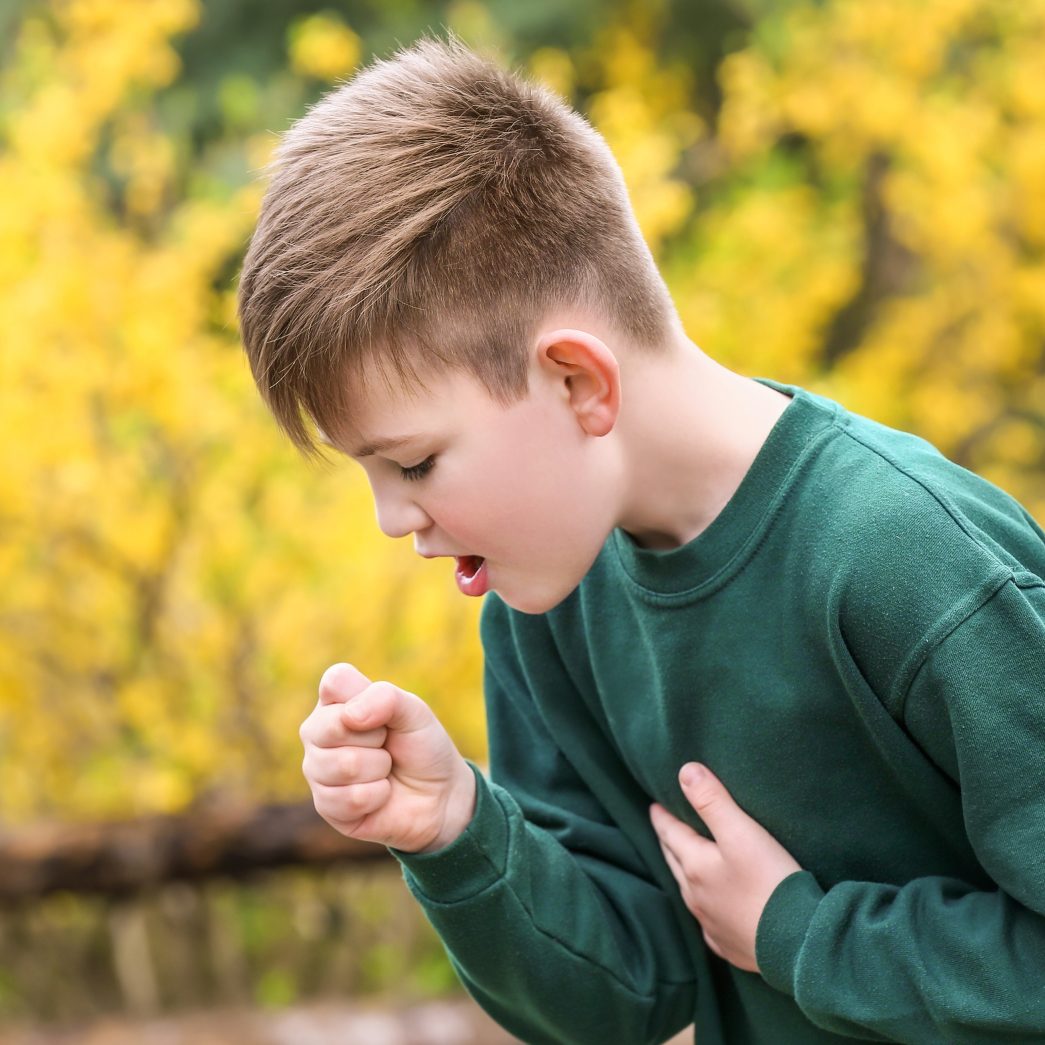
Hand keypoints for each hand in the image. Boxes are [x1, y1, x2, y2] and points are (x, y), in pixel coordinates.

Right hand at [300, 662, 475, 853]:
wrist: (438, 795)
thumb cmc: (421, 746)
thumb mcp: (414, 712)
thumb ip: (385, 698)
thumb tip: (350, 716)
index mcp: (335, 701)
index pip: (335, 682)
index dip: (368, 699)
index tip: (386, 715)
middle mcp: (317, 733)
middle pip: (334, 727)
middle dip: (376, 739)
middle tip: (386, 745)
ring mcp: (317, 770)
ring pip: (345, 765)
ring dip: (379, 769)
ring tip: (384, 770)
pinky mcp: (325, 806)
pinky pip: (351, 798)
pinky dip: (378, 796)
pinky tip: (380, 795)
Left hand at [649, 763, 801, 972]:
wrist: (798, 944)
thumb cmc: (770, 882)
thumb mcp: (741, 833)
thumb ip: (712, 800)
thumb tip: (685, 771)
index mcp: (695, 866)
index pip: (670, 834)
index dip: (662, 817)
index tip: (654, 805)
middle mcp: (696, 896)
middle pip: (675, 862)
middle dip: (669, 842)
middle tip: (664, 828)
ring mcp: (711, 923)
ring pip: (689, 892)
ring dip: (684, 873)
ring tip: (684, 862)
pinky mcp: (730, 944)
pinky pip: (709, 923)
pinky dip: (705, 908)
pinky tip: (711, 910)